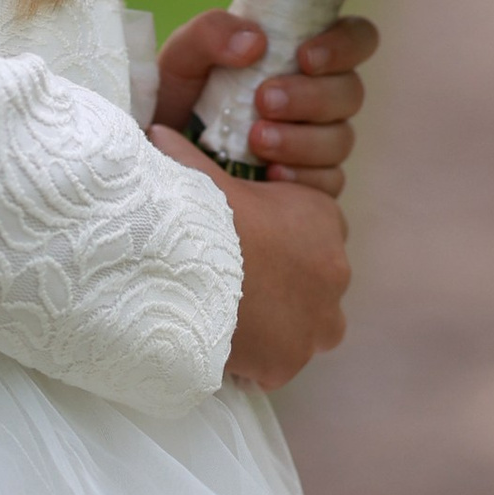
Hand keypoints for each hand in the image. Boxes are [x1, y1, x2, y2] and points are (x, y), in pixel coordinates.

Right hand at [150, 147, 351, 390]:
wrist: (190, 267)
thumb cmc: (201, 213)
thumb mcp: (199, 175)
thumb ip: (186, 154)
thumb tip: (158, 131)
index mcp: (323, 218)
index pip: (316, 229)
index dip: (283, 237)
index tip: (250, 244)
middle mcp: (335, 270)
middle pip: (316, 281)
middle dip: (288, 285)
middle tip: (241, 286)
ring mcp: (316, 321)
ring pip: (309, 326)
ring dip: (283, 325)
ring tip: (237, 319)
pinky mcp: (291, 361)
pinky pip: (277, 363)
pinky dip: (257, 360)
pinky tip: (225, 346)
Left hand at [151, 9, 380, 194]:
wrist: (156, 159)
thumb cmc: (174, 99)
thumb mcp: (181, 58)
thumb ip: (211, 33)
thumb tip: (256, 41)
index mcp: (298, 52)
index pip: (355, 38)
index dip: (344, 45)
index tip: (304, 57)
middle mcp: (316, 96)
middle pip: (351, 92)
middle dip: (312, 97)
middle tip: (264, 100)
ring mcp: (317, 141)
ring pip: (341, 138)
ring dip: (303, 139)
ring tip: (258, 141)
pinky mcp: (310, 183)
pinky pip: (329, 182)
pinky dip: (303, 177)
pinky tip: (270, 175)